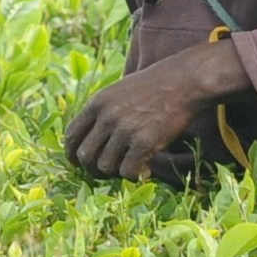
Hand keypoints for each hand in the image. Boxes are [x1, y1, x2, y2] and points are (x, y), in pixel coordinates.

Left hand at [63, 41, 244, 181]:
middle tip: (107, 172)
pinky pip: (128, 171)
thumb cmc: (154, 86)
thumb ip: (103, 110)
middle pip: (85, 156)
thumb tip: (92, 138)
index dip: (72, 154)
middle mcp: (107, 116)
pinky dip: (134, 175)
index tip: (78, 163)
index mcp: (98, 102)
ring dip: (115, 173)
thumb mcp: (119, 91)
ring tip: (129, 167)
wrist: (184, 81)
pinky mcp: (144, 142)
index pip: (72, 135)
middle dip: (92, 169)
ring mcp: (125, 129)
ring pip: (105, 166)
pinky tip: (145, 170)